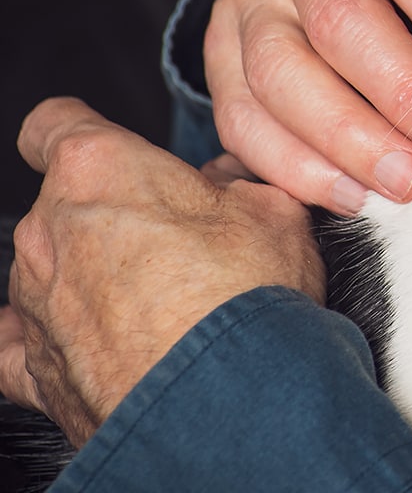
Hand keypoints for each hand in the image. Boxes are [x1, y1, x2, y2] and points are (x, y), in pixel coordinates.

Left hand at [0, 99, 324, 445]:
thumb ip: (241, 185)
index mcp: (99, 169)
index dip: (82, 131)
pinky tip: (95, 345)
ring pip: (53, 271)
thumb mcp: (275, 209)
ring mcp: (34, 300)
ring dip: (96, 278)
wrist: (225, 398)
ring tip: (166, 304)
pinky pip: (25, 344)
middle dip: (116, 215)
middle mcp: (50, 229)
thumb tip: (237, 183)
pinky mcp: (32, 366)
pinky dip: (54, 341)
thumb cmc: (244, 295)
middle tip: (182, 237)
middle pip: (66, 204)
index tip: (111, 147)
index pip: (54, 124)